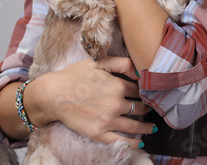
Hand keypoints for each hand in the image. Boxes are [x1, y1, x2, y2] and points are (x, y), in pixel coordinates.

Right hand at [24, 56, 154, 148]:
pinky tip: (139, 143)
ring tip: (151, 127)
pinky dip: (132, 144)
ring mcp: (108, 120)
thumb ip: (121, 63)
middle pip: (140, 108)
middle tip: (152, 109)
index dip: (145, 91)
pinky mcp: (99, 133)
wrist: (54, 94)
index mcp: (118, 85)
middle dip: (148, 108)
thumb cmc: (75, 75)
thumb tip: (138, 71)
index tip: (150, 94)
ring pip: (134, 126)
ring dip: (145, 127)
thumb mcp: (98, 62)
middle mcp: (116, 104)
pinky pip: (120, 141)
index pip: (139, 90)